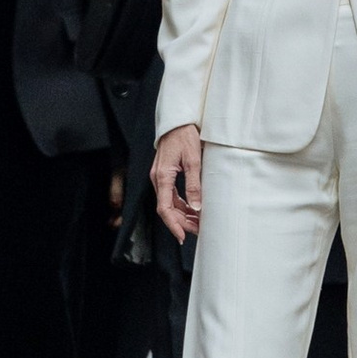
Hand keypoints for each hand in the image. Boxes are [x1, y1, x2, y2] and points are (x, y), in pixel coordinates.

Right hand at [152, 123, 203, 242]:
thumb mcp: (194, 160)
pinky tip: (192, 210)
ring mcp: (160, 177)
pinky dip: (181, 205)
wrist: (177, 121)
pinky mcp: (165, 175)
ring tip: (198, 223)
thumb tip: (196, 207)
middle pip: (166, 209)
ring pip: (169, 204)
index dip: (173, 225)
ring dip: (182, 215)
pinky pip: (171, 196)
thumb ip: (194, 185)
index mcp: (162, 176)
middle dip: (181, 223)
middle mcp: (158, 179)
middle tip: (197, 231)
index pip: (164, 208)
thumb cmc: (185, 136)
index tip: (182, 236)